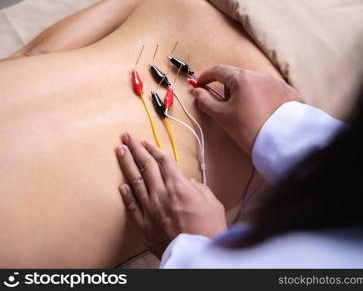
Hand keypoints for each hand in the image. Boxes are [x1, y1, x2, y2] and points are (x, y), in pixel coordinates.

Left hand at [115, 133, 226, 258]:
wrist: (198, 255)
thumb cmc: (209, 230)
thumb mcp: (212, 203)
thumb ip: (199, 189)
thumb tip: (190, 183)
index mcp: (179, 187)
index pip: (163, 161)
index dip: (153, 148)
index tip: (145, 141)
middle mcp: (162, 194)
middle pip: (146, 166)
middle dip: (136, 149)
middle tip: (126, 136)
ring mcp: (150, 209)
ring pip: (135, 182)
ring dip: (126, 164)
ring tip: (120, 151)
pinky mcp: (144, 225)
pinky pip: (132, 206)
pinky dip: (126, 195)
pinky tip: (121, 185)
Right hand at [193, 65, 299, 154]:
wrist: (280, 144)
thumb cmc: (249, 129)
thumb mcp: (222, 116)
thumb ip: (206, 101)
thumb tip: (198, 92)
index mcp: (242, 78)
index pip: (219, 70)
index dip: (206, 77)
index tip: (199, 84)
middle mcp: (260, 75)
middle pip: (237, 77)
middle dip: (228, 89)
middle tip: (227, 108)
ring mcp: (277, 82)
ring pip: (254, 84)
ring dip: (246, 94)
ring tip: (247, 114)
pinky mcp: (288, 92)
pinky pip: (269, 91)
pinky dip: (262, 99)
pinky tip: (262, 113)